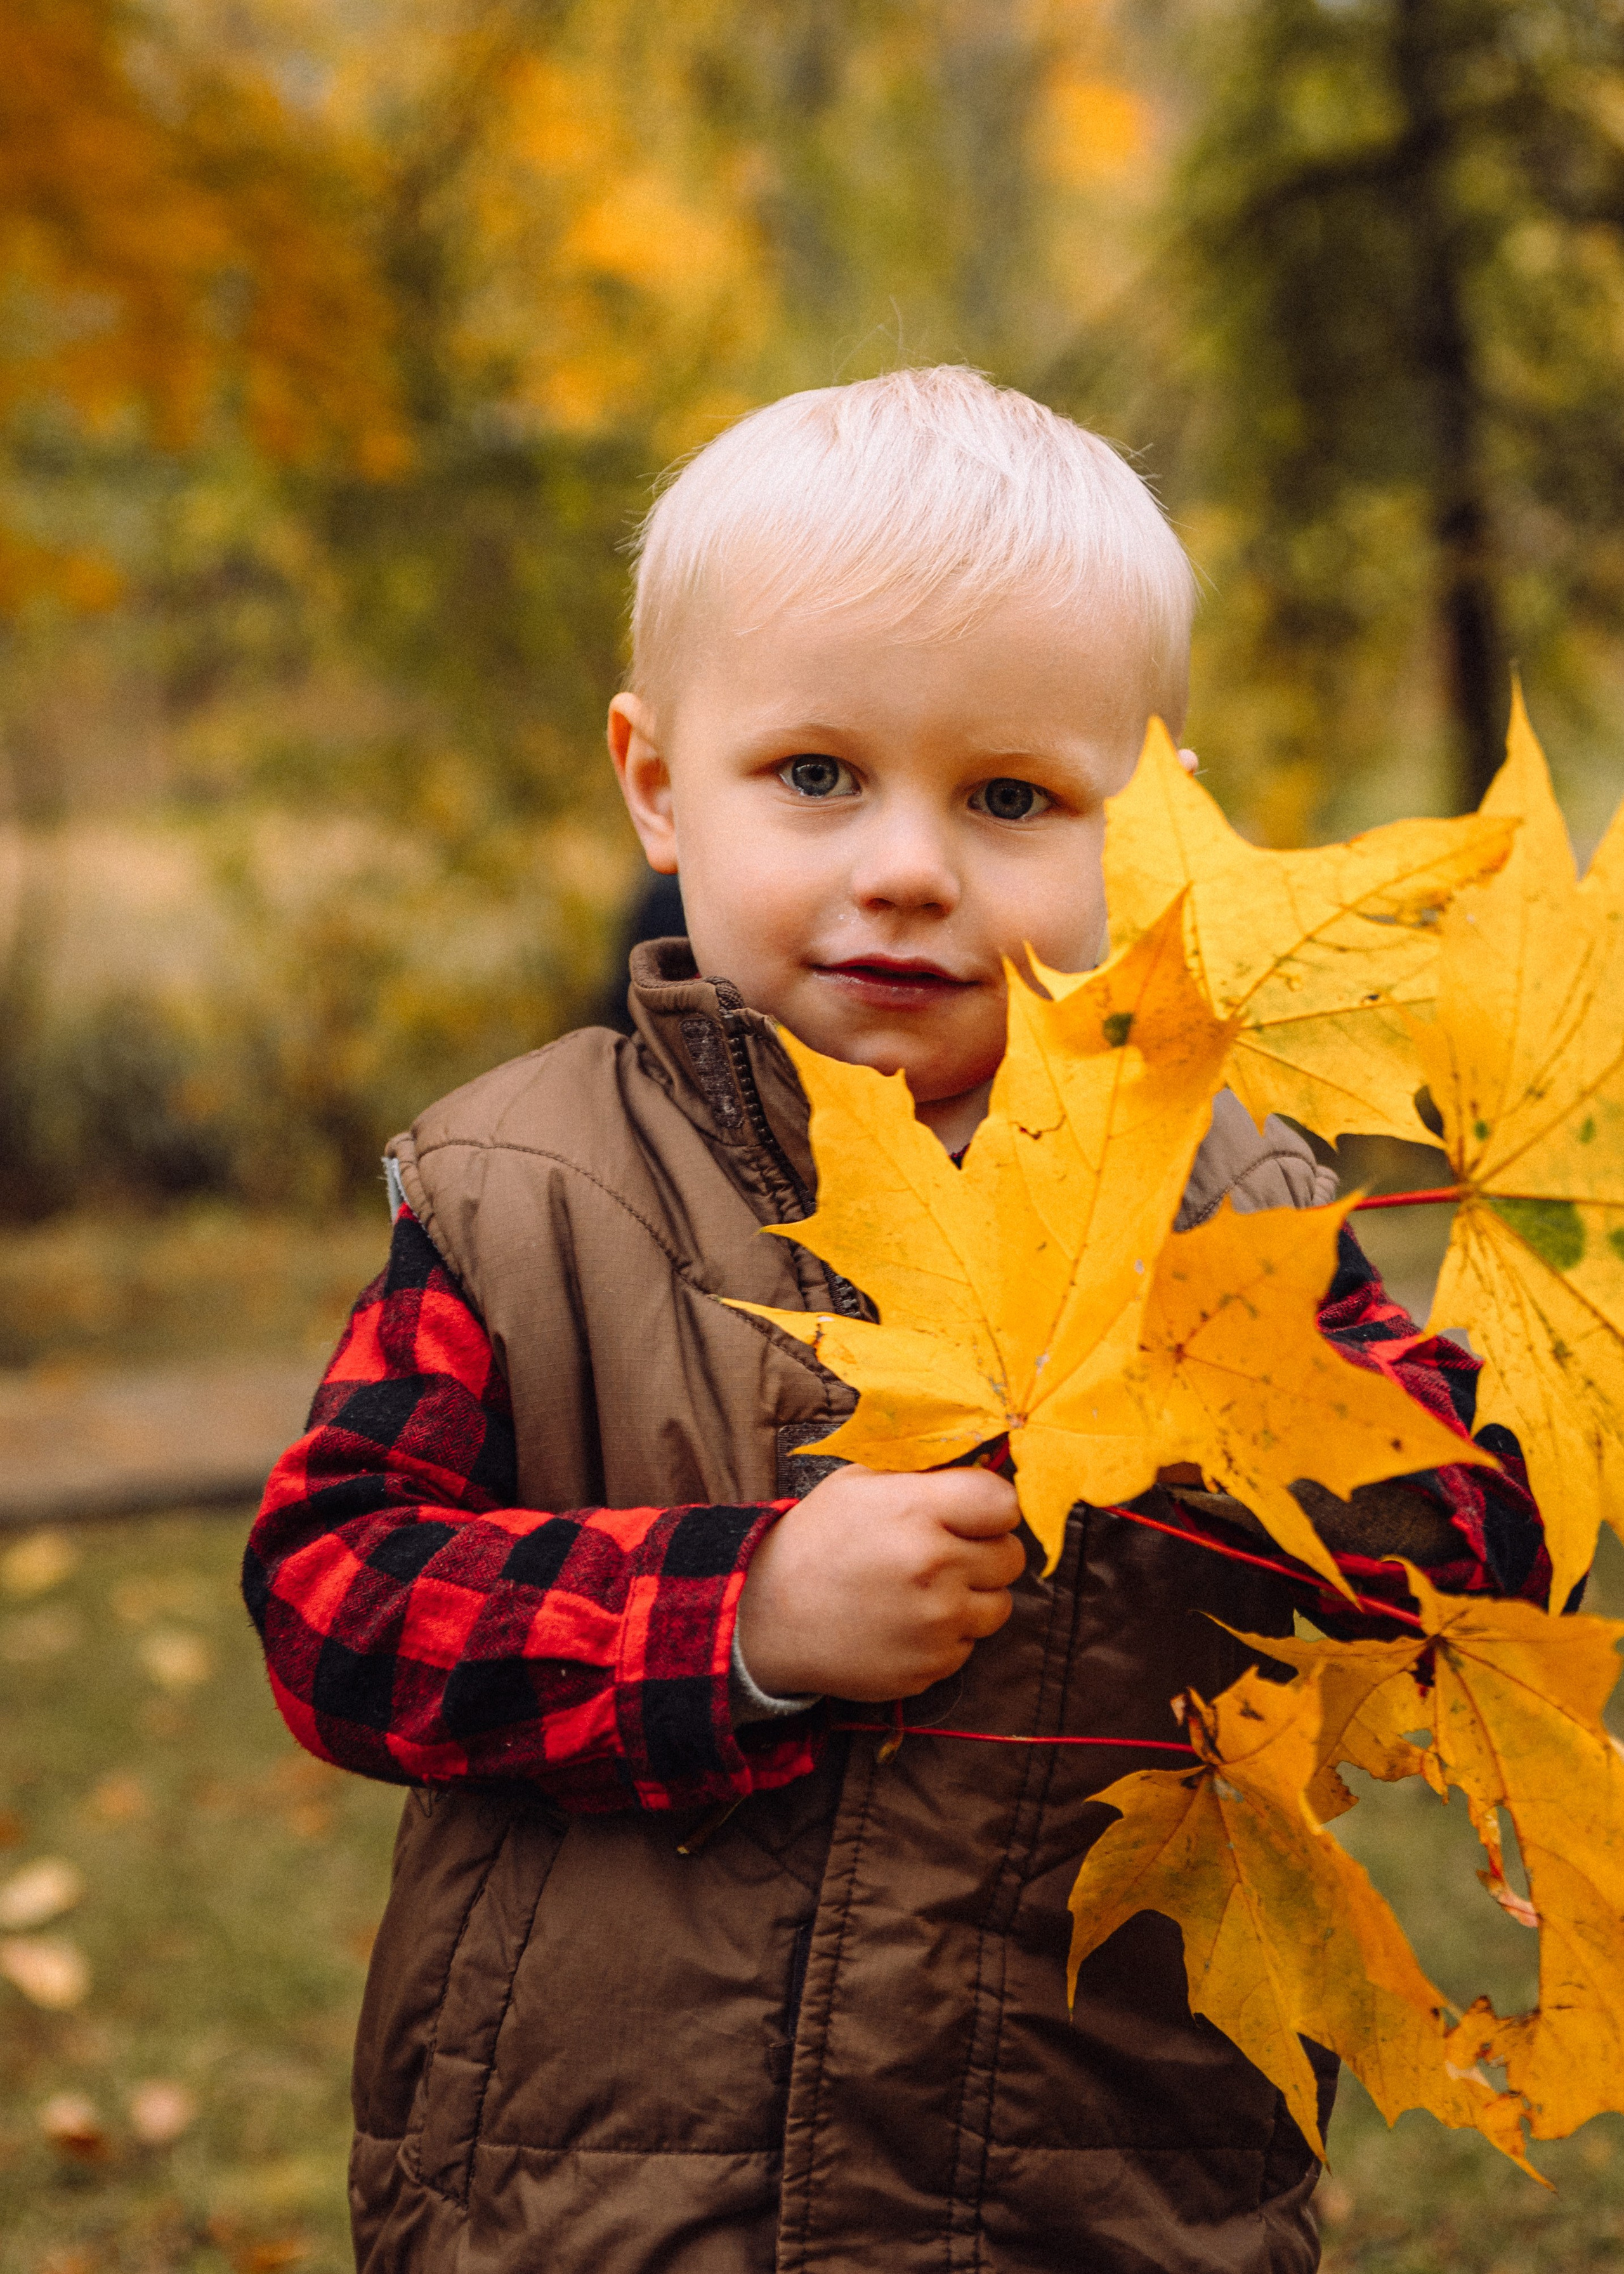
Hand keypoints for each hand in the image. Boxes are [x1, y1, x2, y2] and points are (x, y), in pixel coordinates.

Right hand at [736, 1464, 1025, 1701]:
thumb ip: (924, 1473)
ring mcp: (936, 1625)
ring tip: (925, 1588)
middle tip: (945, 1550)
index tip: (971, 1511)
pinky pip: (968, 1645)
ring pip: (999, 1606)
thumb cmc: (818, 1539)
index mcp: (918, 1511)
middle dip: (985, 1549)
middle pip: (1011, 1556)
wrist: (769, 1616)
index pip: (1004, 1503)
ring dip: (973, 1596)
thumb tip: (984, 1463)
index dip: (991, 1506)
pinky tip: (907, 1621)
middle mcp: (935, 1568)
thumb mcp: (861, 1483)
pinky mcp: (930, 1667)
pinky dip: (947, 1635)